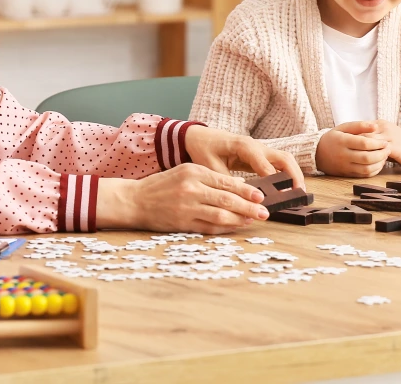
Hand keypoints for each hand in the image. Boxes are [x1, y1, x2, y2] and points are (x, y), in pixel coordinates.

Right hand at [97, 164, 269, 233]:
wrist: (135, 200)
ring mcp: (187, 207)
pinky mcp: (182, 223)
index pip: (226, 182)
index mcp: (193, 172)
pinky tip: (236, 227)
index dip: (246, 191)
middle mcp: (191, 188)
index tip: (261, 196)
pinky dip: (224, 228)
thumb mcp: (184, 172)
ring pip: (220, 215)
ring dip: (240, 219)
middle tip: (265, 212)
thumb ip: (209, 178)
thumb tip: (238, 186)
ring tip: (254, 221)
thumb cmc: (162, 185)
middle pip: (226, 199)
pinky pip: (209, 227)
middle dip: (249, 207)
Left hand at [184, 125, 305, 191]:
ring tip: (298, 193)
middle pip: (283, 158)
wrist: (198, 137)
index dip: (274, 180)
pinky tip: (289, 188)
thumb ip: (226, 181)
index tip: (281, 195)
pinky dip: (287, 174)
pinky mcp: (259, 155)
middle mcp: (256, 145)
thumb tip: (240, 198)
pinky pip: (277, 164)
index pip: (265, 164)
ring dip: (294, 174)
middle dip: (294, 175)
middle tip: (299, 193)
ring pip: (284, 159)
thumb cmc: (203, 148)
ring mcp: (259, 149)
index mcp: (243, 146)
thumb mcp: (210, 166)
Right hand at [314, 121, 391, 176]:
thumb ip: (359, 125)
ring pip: (366, 168)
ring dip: (380, 163)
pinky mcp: (347, 174)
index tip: (385, 141)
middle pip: (367, 158)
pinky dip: (374, 170)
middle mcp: (343, 155)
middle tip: (388, 149)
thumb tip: (376, 126)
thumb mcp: (343, 127)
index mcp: (342, 141)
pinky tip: (378, 163)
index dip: (377, 143)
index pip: (363, 144)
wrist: (317, 154)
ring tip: (385, 156)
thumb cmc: (333, 138)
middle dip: (381, 154)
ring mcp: (345, 166)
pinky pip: (364, 175)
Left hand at [347, 119, 400, 169]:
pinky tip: (364, 162)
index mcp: (379, 123)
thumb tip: (353, 138)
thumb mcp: (383, 134)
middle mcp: (384, 128)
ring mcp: (389, 137)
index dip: (351, 136)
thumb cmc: (396, 143)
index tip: (341, 143)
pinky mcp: (394, 147)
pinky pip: (379, 151)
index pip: (362, 127)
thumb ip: (371, 134)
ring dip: (360, 150)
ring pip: (370, 142)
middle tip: (344, 151)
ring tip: (351, 157)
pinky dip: (371, 156)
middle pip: (364, 133)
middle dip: (353, 143)